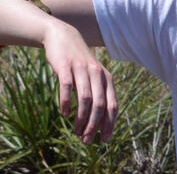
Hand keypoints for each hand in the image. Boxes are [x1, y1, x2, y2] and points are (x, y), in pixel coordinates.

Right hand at [42, 21, 117, 143]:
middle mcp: (97, 73)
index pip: (112, 105)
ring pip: (85, 98)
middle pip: (100, 104)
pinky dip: (66, 102)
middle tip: (87, 140)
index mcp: (107, 78)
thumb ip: (98, 95)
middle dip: (94, 125)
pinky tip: (64, 114)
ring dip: (81, 118)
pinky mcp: (65, 65)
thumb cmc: (80, 63)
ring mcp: (81, 69)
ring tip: (76, 130)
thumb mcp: (94, 76)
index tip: (104, 140)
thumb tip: (99, 124)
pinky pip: (67, 87)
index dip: (109, 124)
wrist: (63, 36)